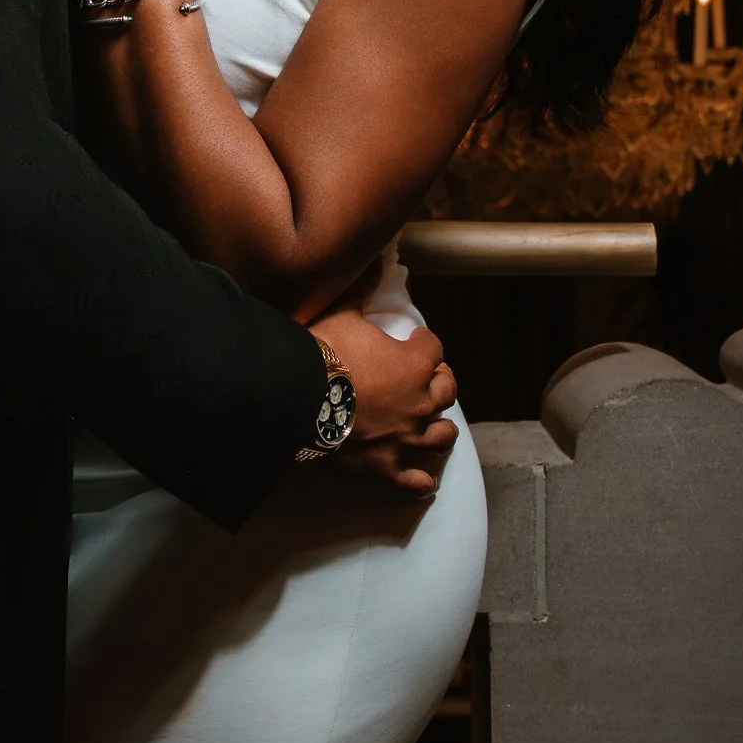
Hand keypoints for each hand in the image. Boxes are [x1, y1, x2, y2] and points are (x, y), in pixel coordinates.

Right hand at [313, 306, 457, 503]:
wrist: (296, 404)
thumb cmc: (320, 356)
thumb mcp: (341, 313)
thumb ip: (361, 287)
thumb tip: (376, 259)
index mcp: (415, 364)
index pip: (434, 349)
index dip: (424, 344)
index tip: (415, 341)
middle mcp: (420, 404)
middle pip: (446, 393)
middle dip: (439, 384)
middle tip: (428, 381)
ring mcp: (407, 441)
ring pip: (443, 436)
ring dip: (440, 429)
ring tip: (433, 426)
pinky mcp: (389, 471)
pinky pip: (417, 483)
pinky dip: (421, 482)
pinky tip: (423, 481)